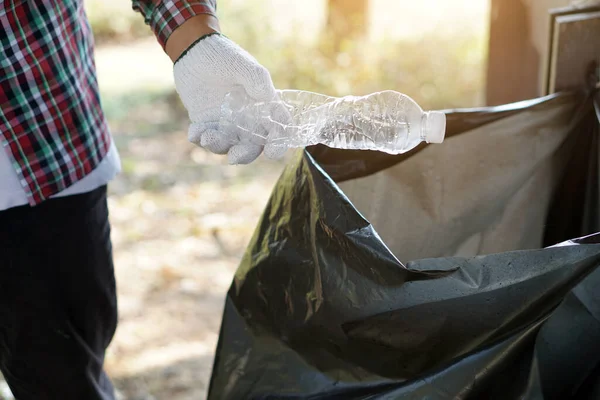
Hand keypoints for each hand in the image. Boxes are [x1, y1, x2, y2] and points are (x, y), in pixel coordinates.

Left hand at [172, 32, 287, 163]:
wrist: (193, 50)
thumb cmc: (223, 55)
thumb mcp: (244, 65)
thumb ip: (257, 80)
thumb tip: (268, 96)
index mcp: (263, 107)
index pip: (277, 130)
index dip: (278, 144)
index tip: (272, 152)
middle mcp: (247, 120)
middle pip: (252, 146)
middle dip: (244, 155)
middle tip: (234, 157)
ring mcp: (226, 124)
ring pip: (227, 146)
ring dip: (218, 147)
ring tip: (207, 137)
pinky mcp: (206, 123)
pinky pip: (205, 138)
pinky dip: (199, 139)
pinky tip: (194, 132)